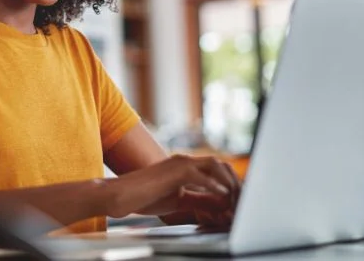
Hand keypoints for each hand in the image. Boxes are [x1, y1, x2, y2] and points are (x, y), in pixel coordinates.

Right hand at [105, 154, 239, 221]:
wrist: (122, 195)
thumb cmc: (145, 197)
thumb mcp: (178, 200)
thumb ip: (199, 200)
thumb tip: (220, 204)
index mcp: (185, 166)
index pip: (217, 169)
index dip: (230, 183)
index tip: (239, 200)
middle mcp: (185, 160)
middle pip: (220, 164)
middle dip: (235, 182)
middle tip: (242, 201)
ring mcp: (180, 163)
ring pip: (214, 165)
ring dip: (228, 183)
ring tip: (235, 200)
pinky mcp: (175, 171)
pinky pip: (201, 175)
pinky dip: (215, 186)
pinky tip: (223, 196)